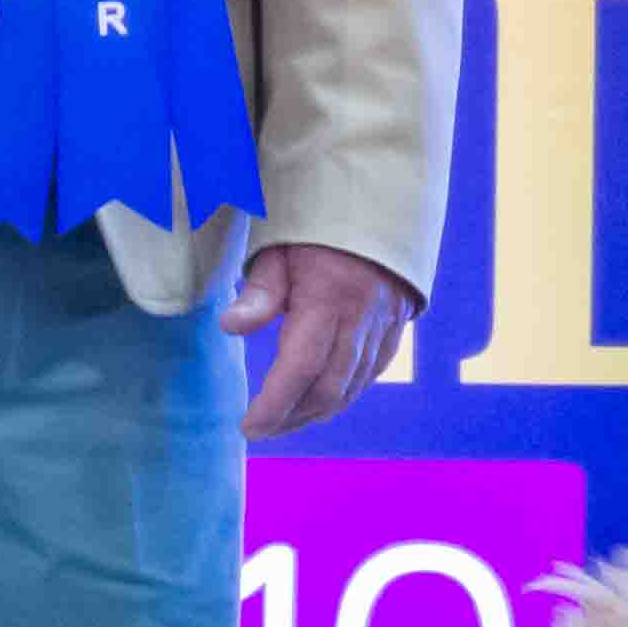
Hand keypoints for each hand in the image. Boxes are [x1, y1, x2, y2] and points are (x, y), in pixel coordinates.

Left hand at [220, 242, 414, 441]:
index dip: (273, 405)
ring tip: (286, 420)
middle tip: (262, 429)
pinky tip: (323, 399)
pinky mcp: (397, 324)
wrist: (380, 197)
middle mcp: (361, 319)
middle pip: (328, 389)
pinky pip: (372, 371)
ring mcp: (384, 324)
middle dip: (293, 417)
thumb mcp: (279, 247)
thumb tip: (229, 328)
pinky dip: (346, 393)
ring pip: (352, 386)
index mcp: (328, 299)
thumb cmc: (319, 222)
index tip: (248, 427)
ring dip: (318, 411)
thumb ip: (259, 293)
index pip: (298, 369)